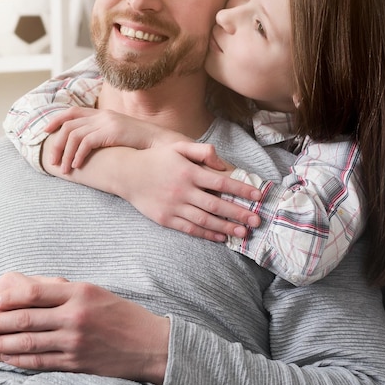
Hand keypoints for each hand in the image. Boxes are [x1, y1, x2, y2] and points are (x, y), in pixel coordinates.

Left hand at [0, 272, 169, 384]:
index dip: (9, 297)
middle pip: (27, 318)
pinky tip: (7, 359)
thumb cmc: (121, 314)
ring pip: (30, 343)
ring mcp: (75, 342)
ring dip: (4, 343)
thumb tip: (30, 287)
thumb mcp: (95, 292)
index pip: (35, 292)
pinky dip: (20, 361)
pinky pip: (41, 362)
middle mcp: (75, 317)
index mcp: (80, 293)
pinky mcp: (76, 363)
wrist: (149, 344)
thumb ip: (64, 290)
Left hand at [43, 106, 185, 171]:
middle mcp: (102, 115)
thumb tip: (86, 149)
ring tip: (64, 170)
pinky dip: (77, 155)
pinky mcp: (111, 131)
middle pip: (68, 125)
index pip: (72, 111)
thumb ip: (103, 137)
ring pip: (74, 135)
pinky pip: (85, 142)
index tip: (45, 132)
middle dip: (56, 144)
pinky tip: (77, 166)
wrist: (161, 144)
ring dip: (65, 154)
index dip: (56, 120)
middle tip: (52, 162)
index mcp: (103, 114)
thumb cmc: (141, 146)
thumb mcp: (119, 137)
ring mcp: (107, 122)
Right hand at [116, 141, 261, 240]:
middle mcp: (183, 191)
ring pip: (205, 220)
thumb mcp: (178, 147)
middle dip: (239, 214)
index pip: (222, 183)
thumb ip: (202, 151)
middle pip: (217, 205)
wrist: (126, 174)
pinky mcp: (166, 218)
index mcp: (189, 172)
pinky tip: (220, 237)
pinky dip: (206, 234)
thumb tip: (222, 162)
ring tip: (243, 233)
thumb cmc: (156, 159)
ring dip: (226, 228)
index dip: (242, 190)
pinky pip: (190, 229)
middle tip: (257, 221)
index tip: (257, 197)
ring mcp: (174, 206)